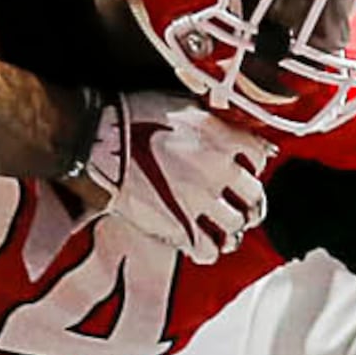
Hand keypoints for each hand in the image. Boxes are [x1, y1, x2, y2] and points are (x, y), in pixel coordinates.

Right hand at [79, 93, 272, 262]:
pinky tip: (202, 243)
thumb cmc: (130, 116)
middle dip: (250, 202)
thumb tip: (233, 123)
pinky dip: (209, 250)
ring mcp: (198, 202)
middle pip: (254, 196)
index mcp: (221, 138)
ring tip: (223, 228)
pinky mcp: (177, 228)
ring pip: (236, 226)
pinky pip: (209, 251)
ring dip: (232, 227)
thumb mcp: (180, 103)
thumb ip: (212, 117)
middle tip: (241, 205)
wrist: (95, 140)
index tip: (243, 168)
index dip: (253, 164)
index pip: (260, 156)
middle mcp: (217, 171)